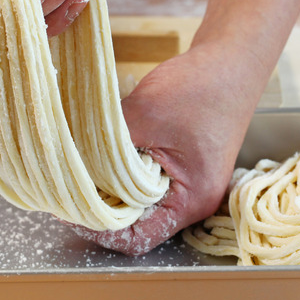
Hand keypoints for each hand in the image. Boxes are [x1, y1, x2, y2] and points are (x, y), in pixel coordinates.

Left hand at [71, 43, 261, 254]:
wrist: (231, 60)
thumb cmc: (201, 88)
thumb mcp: (146, 114)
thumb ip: (107, 144)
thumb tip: (69, 159)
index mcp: (190, 201)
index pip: (137, 239)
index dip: (99, 229)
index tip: (70, 209)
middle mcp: (189, 201)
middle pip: (134, 224)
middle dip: (100, 207)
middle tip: (67, 186)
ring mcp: (184, 184)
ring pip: (135, 201)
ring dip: (108, 187)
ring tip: (79, 169)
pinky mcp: (177, 166)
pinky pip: (141, 181)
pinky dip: (118, 171)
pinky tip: (98, 153)